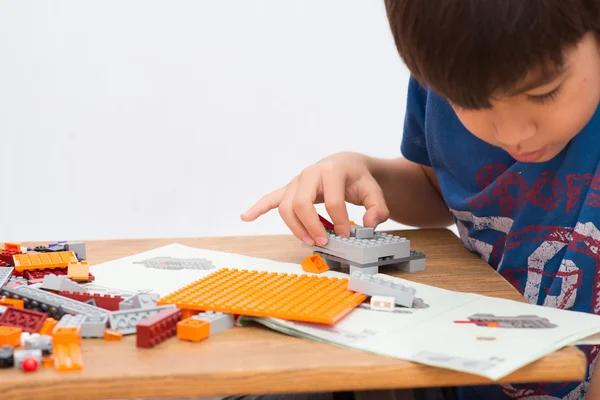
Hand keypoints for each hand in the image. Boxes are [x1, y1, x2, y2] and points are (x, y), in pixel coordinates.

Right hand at [240, 152, 389, 245]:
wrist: (346, 164)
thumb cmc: (358, 179)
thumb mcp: (374, 191)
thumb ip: (377, 209)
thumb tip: (368, 225)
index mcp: (332, 171)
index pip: (332, 201)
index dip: (339, 221)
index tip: (346, 234)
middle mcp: (310, 173)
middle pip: (301, 203)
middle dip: (311, 226)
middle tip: (323, 241)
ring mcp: (297, 181)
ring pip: (286, 207)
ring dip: (294, 227)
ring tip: (309, 240)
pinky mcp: (289, 189)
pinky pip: (271, 198)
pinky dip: (258, 208)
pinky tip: (246, 217)